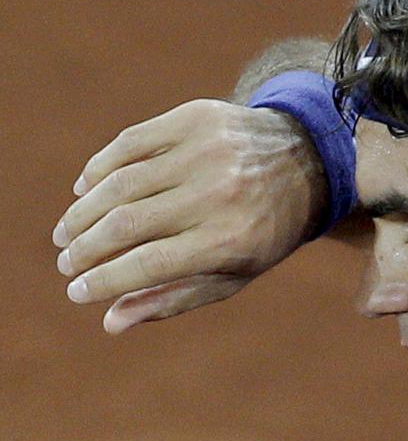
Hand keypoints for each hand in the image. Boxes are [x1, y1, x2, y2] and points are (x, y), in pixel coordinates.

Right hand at [52, 99, 326, 333]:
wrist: (307, 159)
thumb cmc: (265, 227)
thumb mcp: (236, 273)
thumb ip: (175, 298)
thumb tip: (110, 322)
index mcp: (231, 238)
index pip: (147, 265)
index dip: (102, 281)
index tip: (75, 291)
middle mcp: (219, 192)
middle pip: (126, 224)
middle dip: (84, 248)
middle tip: (66, 261)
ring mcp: (207, 150)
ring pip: (120, 182)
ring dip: (83, 211)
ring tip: (67, 232)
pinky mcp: (197, 118)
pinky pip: (131, 142)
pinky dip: (100, 167)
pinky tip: (86, 189)